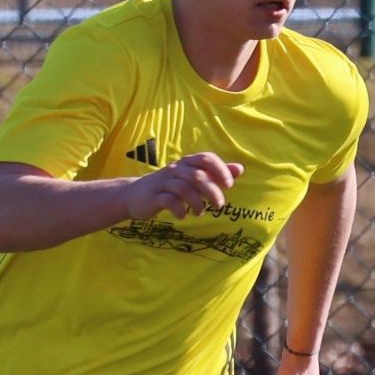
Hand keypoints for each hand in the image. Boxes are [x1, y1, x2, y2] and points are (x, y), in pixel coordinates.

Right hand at [123, 152, 243, 220]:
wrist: (134, 195)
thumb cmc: (169, 187)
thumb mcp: (193, 178)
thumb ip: (216, 173)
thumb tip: (239, 168)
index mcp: (187, 163)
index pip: (206, 158)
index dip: (220, 170)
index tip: (229, 185)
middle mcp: (176, 169)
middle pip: (198, 176)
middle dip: (212, 192)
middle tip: (219, 205)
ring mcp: (164, 182)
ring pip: (185, 188)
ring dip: (197, 203)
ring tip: (199, 212)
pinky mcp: (154, 196)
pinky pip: (169, 201)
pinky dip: (179, 210)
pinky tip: (183, 216)